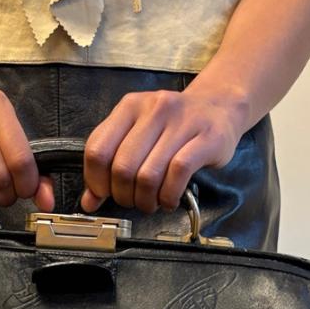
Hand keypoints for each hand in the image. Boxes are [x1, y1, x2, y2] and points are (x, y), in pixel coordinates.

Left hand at [79, 87, 242, 214]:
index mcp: (130, 106)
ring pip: (148, 175)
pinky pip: (178, 173)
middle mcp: (154, 108)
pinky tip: (169, 199)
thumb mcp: (138, 136)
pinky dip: (169, 196)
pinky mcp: (206, 137)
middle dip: (124, 196)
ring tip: (153, 202)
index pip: (97, 149)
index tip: (106, 194)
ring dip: (146, 200)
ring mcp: (181, 121)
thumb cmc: (175, 126)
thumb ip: (111, 164)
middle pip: (122, 168)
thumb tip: (89, 201)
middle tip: (134, 201)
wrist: (220, 106)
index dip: (97, 181)